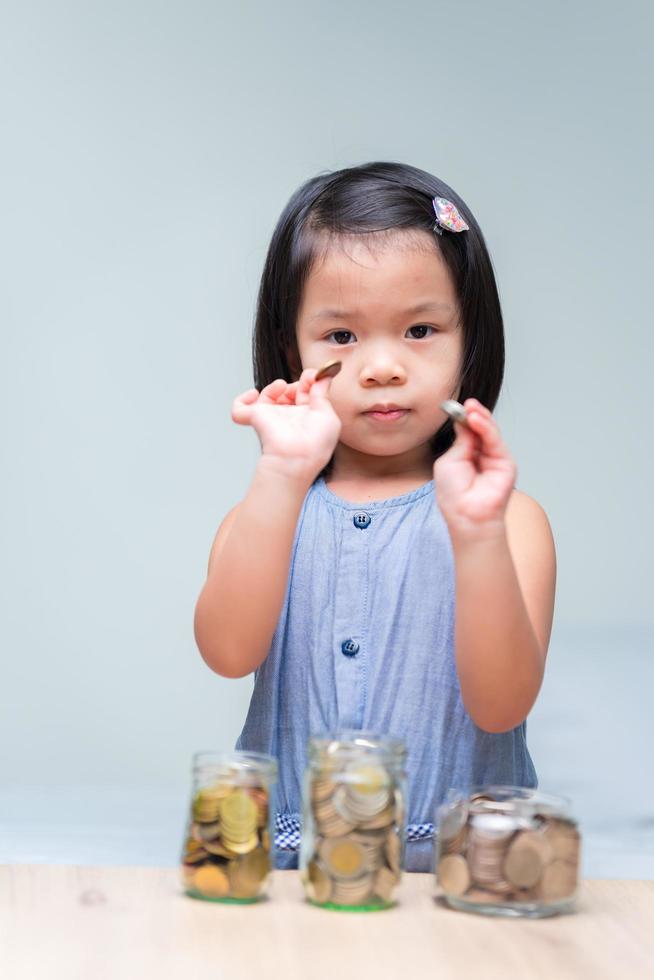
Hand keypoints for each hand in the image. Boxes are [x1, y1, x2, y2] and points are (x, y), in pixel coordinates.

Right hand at [231, 368, 341, 480]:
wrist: (296, 457)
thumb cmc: (315, 443)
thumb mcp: (328, 415)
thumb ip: (324, 394)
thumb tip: (323, 376)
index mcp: (307, 417)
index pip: (306, 394)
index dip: (309, 382)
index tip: (313, 377)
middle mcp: (288, 417)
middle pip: (287, 393)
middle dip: (294, 384)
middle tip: (301, 383)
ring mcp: (270, 418)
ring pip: (266, 397)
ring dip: (273, 387)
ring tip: (281, 387)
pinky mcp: (255, 418)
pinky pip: (239, 409)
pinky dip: (243, 399)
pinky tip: (253, 394)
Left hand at [433, 398, 516, 536]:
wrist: (467, 516)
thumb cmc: (454, 495)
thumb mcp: (450, 461)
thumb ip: (461, 442)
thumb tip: (464, 421)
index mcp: (467, 456)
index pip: (467, 431)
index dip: (462, 418)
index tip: (454, 407)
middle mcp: (482, 456)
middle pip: (480, 429)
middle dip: (472, 415)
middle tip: (465, 404)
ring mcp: (495, 459)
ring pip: (489, 432)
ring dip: (480, 418)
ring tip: (470, 408)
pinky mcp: (506, 463)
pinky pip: (495, 441)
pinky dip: (486, 428)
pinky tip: (476, 419)